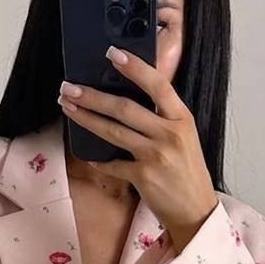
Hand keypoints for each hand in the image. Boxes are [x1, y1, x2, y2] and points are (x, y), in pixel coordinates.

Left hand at [58, 46, 218, 252]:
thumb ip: (162, 118)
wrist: (196, 210)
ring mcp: (156, 156)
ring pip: (113, 131)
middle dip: (93, 95)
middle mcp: (169, 134)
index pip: (158, 85)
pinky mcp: (143, 177)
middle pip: (125, 108)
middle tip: (70, 87)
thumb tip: (127, 100)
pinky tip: (87, 153)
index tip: (112, 53)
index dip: (134, 67)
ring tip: (68, 107)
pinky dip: (98, 159)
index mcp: (182, 119)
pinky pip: (113, 163)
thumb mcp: (184, 137)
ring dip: (86, 118)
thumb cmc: (187, 172)